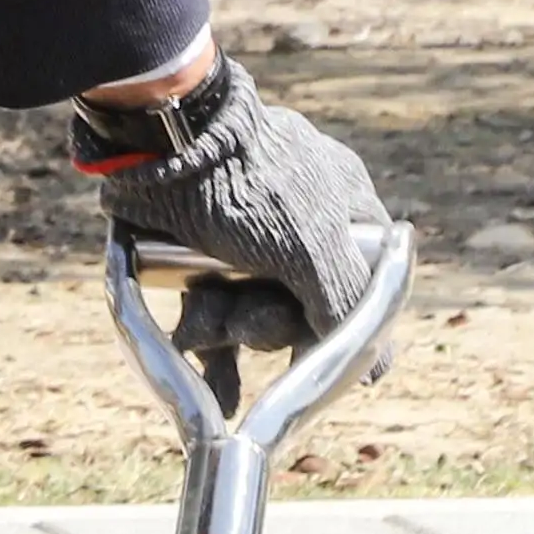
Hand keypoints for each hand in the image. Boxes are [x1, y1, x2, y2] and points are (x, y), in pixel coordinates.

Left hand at [75, 51, 387, 350]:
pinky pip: (215, 310)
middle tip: (247, 325)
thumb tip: (375, 370)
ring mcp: (246, 237)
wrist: (158, 144)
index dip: (353, 322)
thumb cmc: (249, 186)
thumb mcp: (313, 248)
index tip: (332, 356)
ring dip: (232, 332)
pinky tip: (217, 389)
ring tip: (204, 328)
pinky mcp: (196, 252)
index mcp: (343, 203)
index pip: (367, 278)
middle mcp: (299, 221)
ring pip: (254, 310)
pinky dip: (213, 348)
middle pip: (303, 304)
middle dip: (273, 328)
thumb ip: (345, 306)